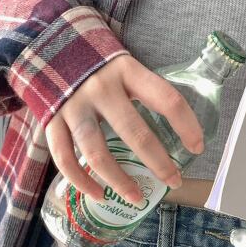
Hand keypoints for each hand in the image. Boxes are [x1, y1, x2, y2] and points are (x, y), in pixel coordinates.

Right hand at [44, 55, 205, 204]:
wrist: (48, 48)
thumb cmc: (98, 66)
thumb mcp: (125, 67)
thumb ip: (144, 90)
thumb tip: (177, 127)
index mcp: (127, 71)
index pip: (166, 99)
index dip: (186, 125)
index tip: (197, 147)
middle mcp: (100, 88)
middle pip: (134, 132)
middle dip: (158, 163)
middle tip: (174, 181)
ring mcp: (73, 106)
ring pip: (97, 153)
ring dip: (119, 180)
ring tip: (137, 198)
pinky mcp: (51, 121)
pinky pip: (65, 158)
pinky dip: (82, 181)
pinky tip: (99, 195)